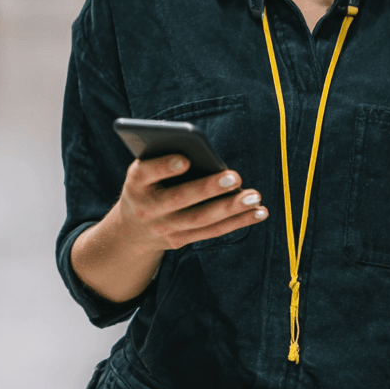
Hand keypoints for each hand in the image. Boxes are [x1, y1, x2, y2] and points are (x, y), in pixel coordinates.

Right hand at [116, 154, 267, 251]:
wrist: (131, 229)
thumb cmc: (148, 183)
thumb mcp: (145, 168)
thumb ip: (165, 156)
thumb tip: (200, 147)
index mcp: (136, 182)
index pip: (147, 173)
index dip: (165, 167)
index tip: (186, 159)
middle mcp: (147, 208)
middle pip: (180, 199)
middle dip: (208, 188)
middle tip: (234, 176)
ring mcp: (163, 228)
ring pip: (200, 219)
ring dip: (230, 208)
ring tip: (254, 196)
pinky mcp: (180, 240)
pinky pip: (212, 231)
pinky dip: (237, 222)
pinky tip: (258, 212)